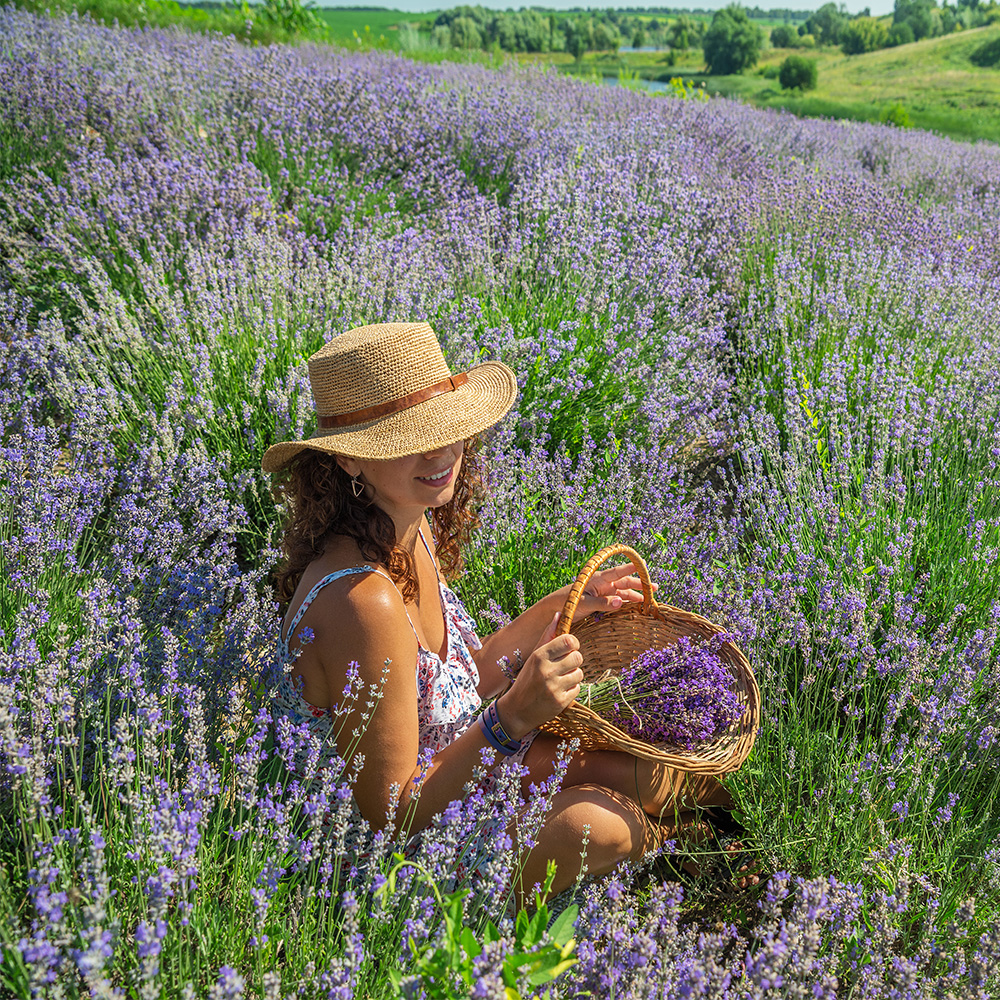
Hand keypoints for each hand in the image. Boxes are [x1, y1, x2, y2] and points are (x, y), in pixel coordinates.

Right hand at [496, 612, 583, 738]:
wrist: (516, 710)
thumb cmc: (526, 679)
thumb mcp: (533, 656)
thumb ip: (548, 635)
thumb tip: (559, 614)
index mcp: (539, 656)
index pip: (569, 640)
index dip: (573, 644)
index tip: (568, 648)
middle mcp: (547, 671)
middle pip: (578, 657)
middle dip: (574, 660)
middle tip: (564, 665)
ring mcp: (554, 687)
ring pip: (580, 673)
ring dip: (573, 675)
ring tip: (560, 679)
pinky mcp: (560, 702)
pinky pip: (577, 688)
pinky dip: (571, 689)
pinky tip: (559, 690)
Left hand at [558, 563, 655, 617]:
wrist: (555, 609)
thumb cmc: (567, 602)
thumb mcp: (584, 603)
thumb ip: (602, 603)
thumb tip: (621, 601)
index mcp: (597, 579)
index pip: (617, 572)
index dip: (630, 568)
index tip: (643, 564)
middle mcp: (602, 583)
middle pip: (624, 582)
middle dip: (639, 584)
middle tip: (654, 587)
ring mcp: (602, 592)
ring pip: (623, 591)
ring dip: (635, 594)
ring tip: (649, 597)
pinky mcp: (601, 601)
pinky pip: (617, 599)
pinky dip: (627, 601)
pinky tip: (636, 605)